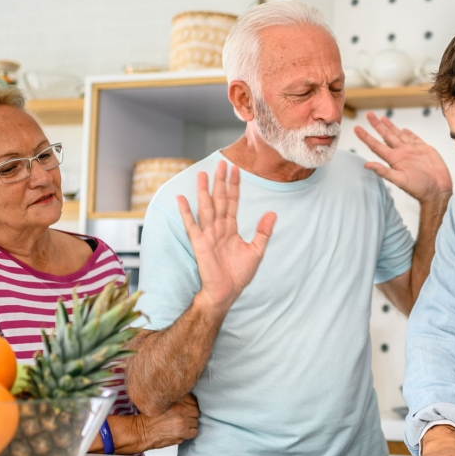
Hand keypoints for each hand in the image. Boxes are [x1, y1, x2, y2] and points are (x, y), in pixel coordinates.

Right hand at [136, 393, 199, 450]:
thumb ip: (176, 401)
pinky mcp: (183, 432)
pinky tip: (183, 432)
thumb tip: (188, 402)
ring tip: (181, 426)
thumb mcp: (162, 403)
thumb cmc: (149, 419)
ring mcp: (183, 421)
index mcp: (176, 400)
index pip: (193, 400)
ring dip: (190, 424)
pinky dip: (190, 433)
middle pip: (196, 411)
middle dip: (190, 415)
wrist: (142, 431)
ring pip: (196, 422)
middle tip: (183, 418)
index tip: (186, 409)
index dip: (190, 405)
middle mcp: (181, 409)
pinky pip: (194, 432)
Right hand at [177, 162, 275, 311]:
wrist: (227, 292)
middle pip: (219, 200)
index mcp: (230, 228)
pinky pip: (192, 225)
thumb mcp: (256, 251)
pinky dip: (186, 213)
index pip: (232, 202)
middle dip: (220, 182)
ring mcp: (208, 234)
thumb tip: (272, 213)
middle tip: (221, 163)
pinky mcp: (199, 244)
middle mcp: (218, 228)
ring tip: (202, 174)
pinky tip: (181, 199)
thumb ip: (263, 232)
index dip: (234, 186)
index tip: (235, 170)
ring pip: (206, 208)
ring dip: (203, 191)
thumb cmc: (239, 274)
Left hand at [353, 112, 451, 203]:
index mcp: (394, 159)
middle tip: (369, 114)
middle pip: (386, 136)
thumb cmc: (419, 188)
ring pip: (399, 135)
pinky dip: (409, 134)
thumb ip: (384, 171)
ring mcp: (412, 151)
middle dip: (377, 125)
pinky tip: (404, 130)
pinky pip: (414, 139)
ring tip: (382, 118)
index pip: (376, 145)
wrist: (438, 190)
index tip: (356, 128)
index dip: (366, 137)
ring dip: (390, 127)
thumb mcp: (400, 180)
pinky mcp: (424, 149)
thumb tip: (366, 165)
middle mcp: (401, 153)